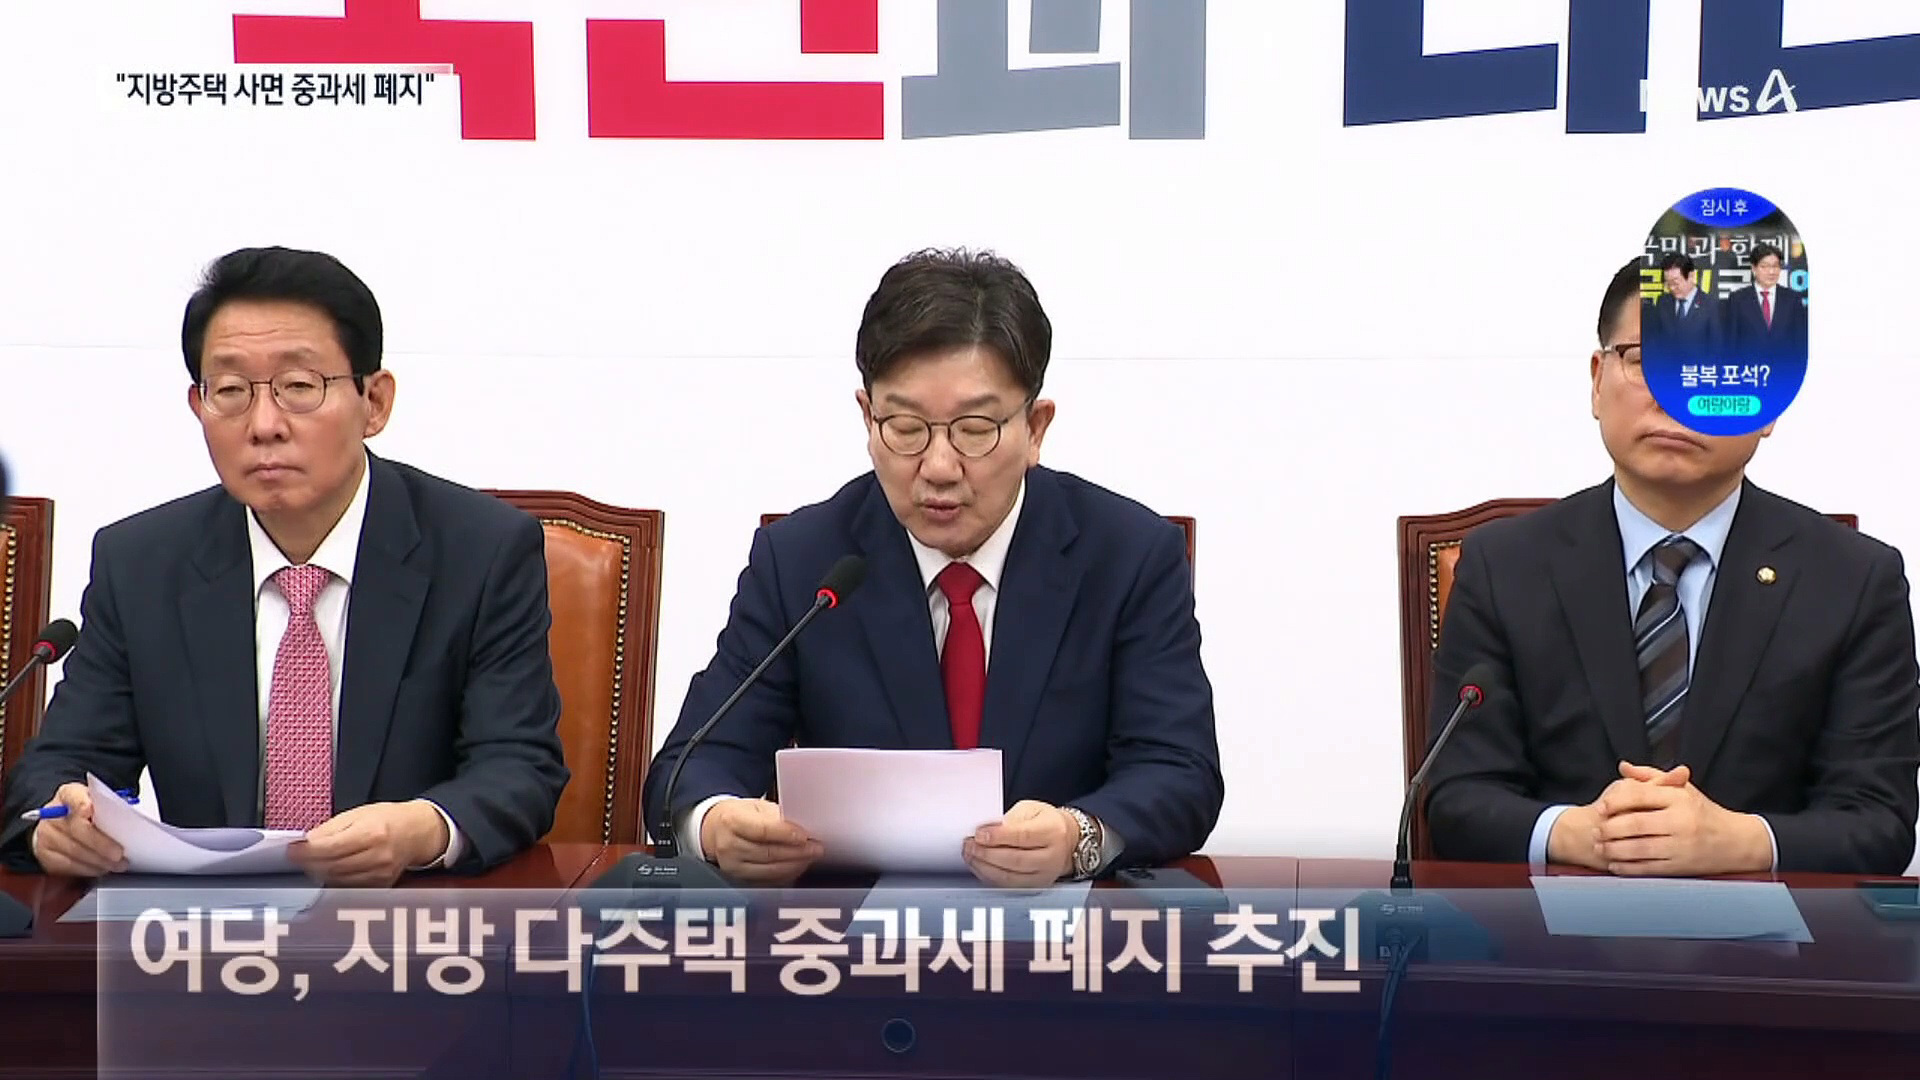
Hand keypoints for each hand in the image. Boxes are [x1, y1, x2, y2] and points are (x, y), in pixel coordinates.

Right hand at [29, 783, 127, 876]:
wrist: (62, 824)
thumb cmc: (87, 813)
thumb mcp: (98, 802)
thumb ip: (108, 806)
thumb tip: (129, 817)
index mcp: (68, 794)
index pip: (73, 796)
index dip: (80, 803)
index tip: (90, 810)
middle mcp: (53, 813)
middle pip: (77, 829)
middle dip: (100, 844)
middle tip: (118, 854)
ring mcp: (47, 834)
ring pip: (74, 851)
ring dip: (98, 861)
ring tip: (117, 864)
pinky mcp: (45, 854)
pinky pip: (68, 865)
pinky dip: (88, 869)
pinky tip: (101, 868)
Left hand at [289, 801, 448, 886]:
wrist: (416, 832)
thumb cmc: (388, 819)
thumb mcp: (358, 813)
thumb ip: (330, 828)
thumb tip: (306, 842)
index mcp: (371, 833)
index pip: (329, 848)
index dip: (306, 851)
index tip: (292, 850)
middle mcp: (377, 856)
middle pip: (331, 867)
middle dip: (309, 863)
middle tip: (298, 857)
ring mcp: (380, 874)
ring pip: (337, 880)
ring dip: (320, 872)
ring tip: (314, 862)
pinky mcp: (380, 886)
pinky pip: (348, 886)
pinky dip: (334, 879)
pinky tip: (331, 870)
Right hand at [700, 798, 821, 885]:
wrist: (716, 830)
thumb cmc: (739, 816)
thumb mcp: (756, 807)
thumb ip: (776, 817)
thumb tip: (801, 827)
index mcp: (731, 821)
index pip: (762, 830)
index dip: (786, 834)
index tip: (805, 835)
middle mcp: (729, 846)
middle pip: (768, 853)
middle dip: (797, 852)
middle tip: (816, 848)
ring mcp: (732, 866)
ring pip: (770, 870)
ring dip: (795, 864)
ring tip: (810, 856)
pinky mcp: (739, 879)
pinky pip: (768, 881)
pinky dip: (786, 874)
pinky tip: (797, 866)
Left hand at [963, 800, 1076, 887]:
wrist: (1066, 841)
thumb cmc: (1046, 823)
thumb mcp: (1031, 810)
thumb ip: (1010, 819)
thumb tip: (986, 831)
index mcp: (1052, 831)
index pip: (1024, 836)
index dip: (998, 837)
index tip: (979, 834)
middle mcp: (1051, 857)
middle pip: (1015, 860)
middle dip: (987, 853)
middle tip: (969, 845)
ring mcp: (1044, 875)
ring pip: (1010, 877)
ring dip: (984, 867)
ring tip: (970, 855)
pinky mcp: (1035, 887)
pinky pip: (1008, 886)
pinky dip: (989, 877)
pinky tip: (979, 866)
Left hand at [1594, 760, 1771, 875]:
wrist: (1737, 842)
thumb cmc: (1704, 812)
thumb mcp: (1683, 789)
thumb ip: (1652, 776)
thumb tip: (1623, 767)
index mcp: (1680, 798)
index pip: (1640, 796)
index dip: (1615, 801)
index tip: (1600, 807)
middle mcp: (1681, 821)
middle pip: (1635, 824)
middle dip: (1609, 829)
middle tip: (1595, 830)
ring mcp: (1681, 846)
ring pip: (1639, 848)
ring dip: (1614, 849)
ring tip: (1600, 847)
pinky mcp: (1682, 866)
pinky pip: (1649, 868)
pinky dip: (1629, 867)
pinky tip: (1615, 864)